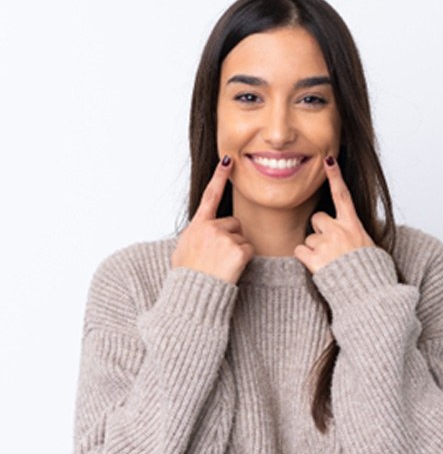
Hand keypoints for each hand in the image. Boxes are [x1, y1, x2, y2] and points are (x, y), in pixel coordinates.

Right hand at [171, 157, 254, 283]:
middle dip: (230, 237)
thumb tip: (202, 233)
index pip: (210, 195)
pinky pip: (248, 251)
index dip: (219, 176)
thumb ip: (196, 235)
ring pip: (241, 238)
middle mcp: (210, 227)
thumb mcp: (183, 249)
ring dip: (235, 251)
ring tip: (221, 265)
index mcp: (197, 225)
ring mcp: (224, 238)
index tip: (228, 159)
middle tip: (217, 257)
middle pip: (233, 223)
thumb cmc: (187, 276)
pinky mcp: (237, 250)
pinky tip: (229, 269)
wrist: (192, 294)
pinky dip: (242, 261)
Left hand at [294, 156, 375, 273]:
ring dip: (315, 250)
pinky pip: (300, 251)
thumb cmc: (370, 272)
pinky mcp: (315, 258)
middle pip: (317, 219)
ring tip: (330, 263)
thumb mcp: (368, 246)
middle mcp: (339, 230)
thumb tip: (349, 233)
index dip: (335, 176)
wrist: (369, 293)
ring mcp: (326, 243)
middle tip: (331, 249)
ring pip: (309, 238)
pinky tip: (319, 267)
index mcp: (354, 225)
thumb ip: (354, 235)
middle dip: (320, 231)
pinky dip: (306, 259)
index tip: (329, 159)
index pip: (343, 195)